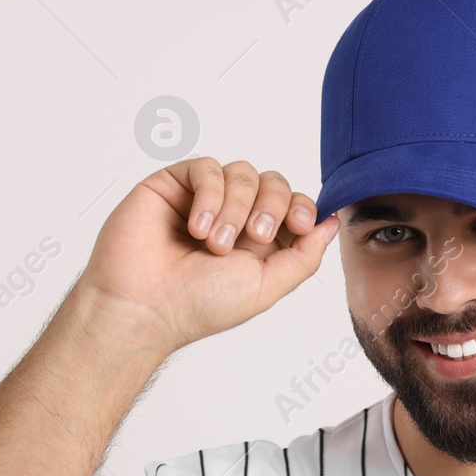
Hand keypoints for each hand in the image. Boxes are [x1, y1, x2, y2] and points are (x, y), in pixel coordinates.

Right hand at [77, 157, 339, 352]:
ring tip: (213, 242)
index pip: (293, 203)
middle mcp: (233, 217)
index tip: (299, 225)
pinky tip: (197, 226)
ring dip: (236, 207)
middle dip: (271, 206)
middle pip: (274, 182)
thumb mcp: (267, 287)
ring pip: (242, 172)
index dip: (302, 207)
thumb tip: (331, 224)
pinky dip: (210, 195)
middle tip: (253, 238)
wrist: (143, 308)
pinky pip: (207, 168)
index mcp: (258, 242)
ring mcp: (203, 198)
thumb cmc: (197, 305)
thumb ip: (304, 257)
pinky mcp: (173, 184)